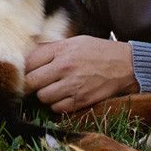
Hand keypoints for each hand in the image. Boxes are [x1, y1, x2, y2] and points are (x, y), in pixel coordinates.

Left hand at [24, 36, 139, 112]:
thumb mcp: (74, 41)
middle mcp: (65, 67)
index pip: (28, 62)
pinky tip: (63, 97)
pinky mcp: (81, 100)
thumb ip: (51, 48)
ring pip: (42, 97)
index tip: (28, 71)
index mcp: (61, 49)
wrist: (125, 65)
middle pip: (31, 82)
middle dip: (31, 84)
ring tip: (53, 89)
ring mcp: (73, 85)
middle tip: (37, 83)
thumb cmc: (98, 51)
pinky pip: (57, 108)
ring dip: (44, 95)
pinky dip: (57, 105)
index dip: (25, 68)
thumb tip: (28, 55)